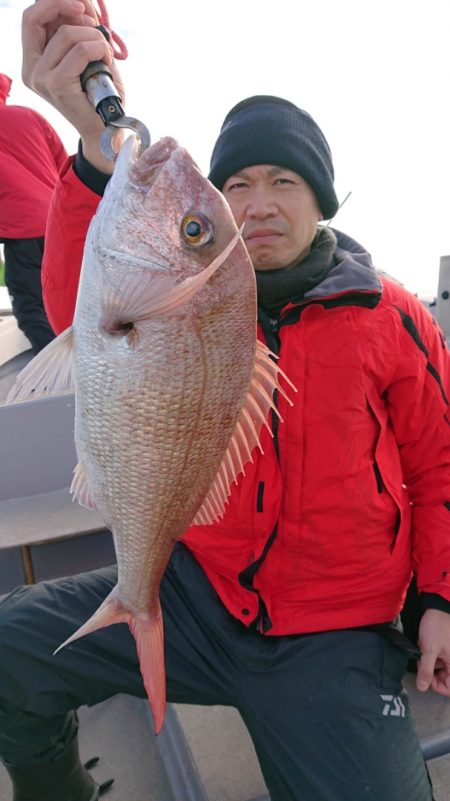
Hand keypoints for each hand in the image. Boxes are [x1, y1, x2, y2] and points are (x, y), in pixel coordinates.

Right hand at [22, 0, 124, 171]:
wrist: (107, 129)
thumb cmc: (100, 94)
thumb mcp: (87, 55)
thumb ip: (78, 31)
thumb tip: (81, 3)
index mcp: (33, 61)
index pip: (32, 18)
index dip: (54, 3)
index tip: (81, 5)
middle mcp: (31, 69)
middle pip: (38, 18)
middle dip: (69, 7)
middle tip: (94, 20)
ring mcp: (40, 78)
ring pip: (66, 33)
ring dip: (95, 36)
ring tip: (106, 53)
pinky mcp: (56, 84)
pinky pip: (79, 50)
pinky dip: (98, 48)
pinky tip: (106, 59)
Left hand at [416, 608, 449, 694]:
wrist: (438, 608)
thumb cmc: (437, 626)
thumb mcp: (429, 650)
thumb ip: (426, 670)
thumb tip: (422, 687)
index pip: (449, 688)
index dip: (436, 686)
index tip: (424, 677)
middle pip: (445, 679)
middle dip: (430, 673)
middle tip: (422, 663)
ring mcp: (449, 655)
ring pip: (440, 669)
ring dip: (429, 664)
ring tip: (423, 652)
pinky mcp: (445, 649)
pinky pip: (438, 659)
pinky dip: (430, 656)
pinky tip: (424, 647)